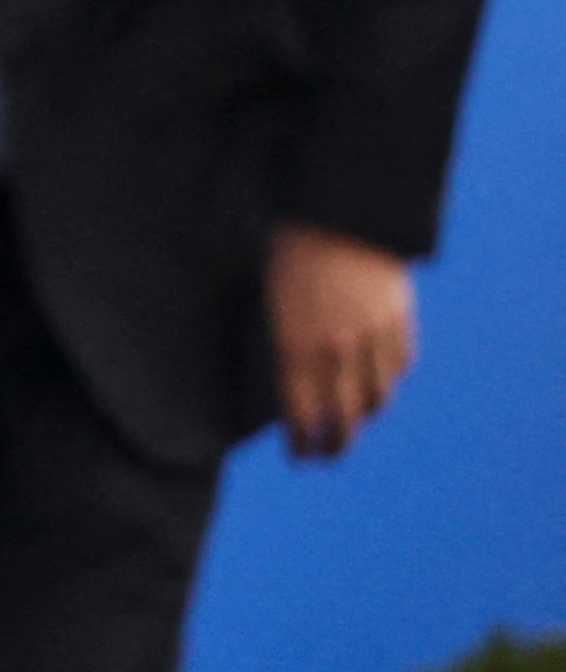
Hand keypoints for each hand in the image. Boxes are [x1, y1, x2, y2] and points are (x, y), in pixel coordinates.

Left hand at [268, 224, 419, 461]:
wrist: (338, 214)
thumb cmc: (288, 251)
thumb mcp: (271, 300)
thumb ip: (285, 343)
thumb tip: (292, 377)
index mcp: (296, 347)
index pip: (302, 414)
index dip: (302, 441)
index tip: (299, 457)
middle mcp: (338, 351)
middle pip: (345, 417)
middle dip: (337, 443)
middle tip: (329, 455)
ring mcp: (373, 338)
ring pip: (378, 395)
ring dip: (367, 415)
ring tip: (356, 422)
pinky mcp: (399, 320)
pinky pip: (399, 364)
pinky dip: (390, 379)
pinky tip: (381, 384)